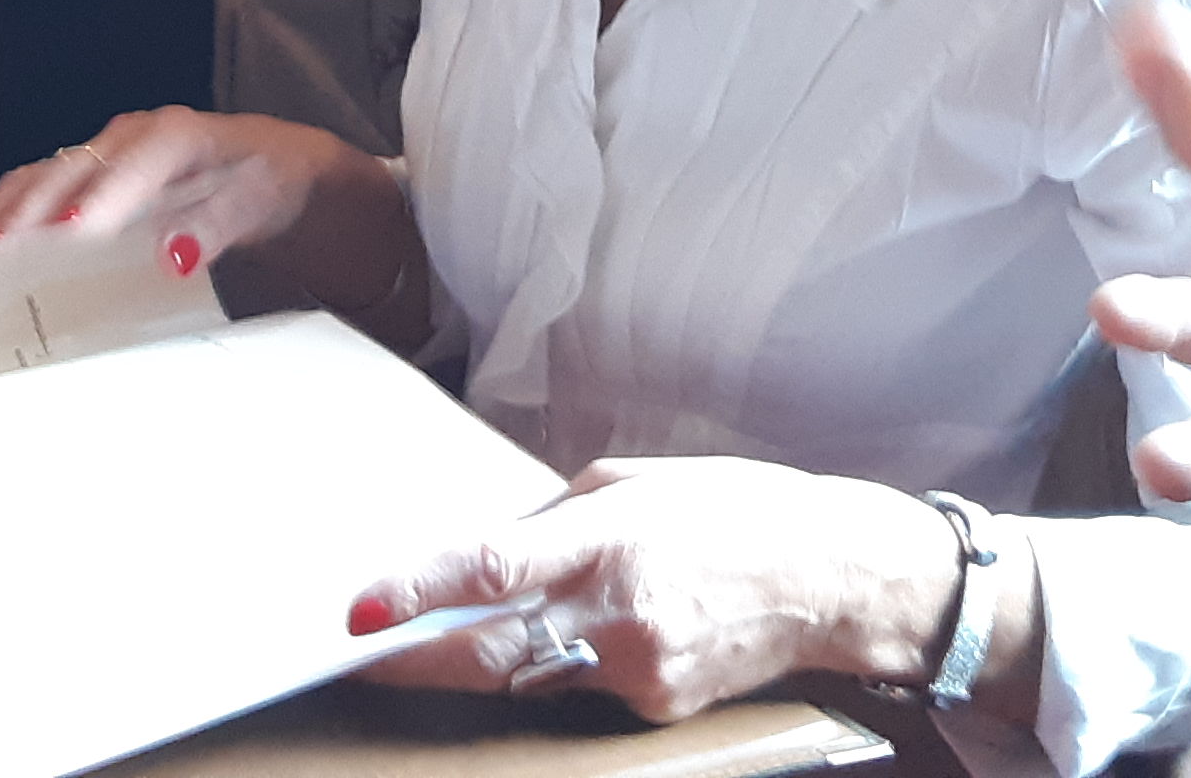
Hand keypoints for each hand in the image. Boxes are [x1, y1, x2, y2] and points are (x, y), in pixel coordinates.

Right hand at [0, 107, 376, 286]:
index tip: (74, 231)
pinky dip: (8, 216)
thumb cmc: (262, 183)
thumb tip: (174, 257)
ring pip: (43, 177)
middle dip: (33, 210)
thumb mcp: (254, 203)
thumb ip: (215, 227)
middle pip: (72, 168)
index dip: (104, 192)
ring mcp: (104, 153)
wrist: (269, 168)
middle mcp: (130, 137)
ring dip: (6, 215)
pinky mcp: (90, 174)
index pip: (136, 159)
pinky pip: (39, 189)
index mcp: (176, 135)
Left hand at [347, 457, 967, 722]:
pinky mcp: (657, 707)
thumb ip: (551, 521)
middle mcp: (619, 611)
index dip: (419, 593)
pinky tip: (596, 634)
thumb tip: (481, 557)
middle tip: (358, 657)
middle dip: (414, 661)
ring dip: (489, 658)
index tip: (358, 612)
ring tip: (462, 630)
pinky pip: (582, 689)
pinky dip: (566, 665)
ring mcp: (639, 671)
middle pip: (489, 653)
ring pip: (528, 677)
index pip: (494, 569)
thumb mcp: (633, 482)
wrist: (832, 578)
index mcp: (611, 536)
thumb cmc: (732, 511)